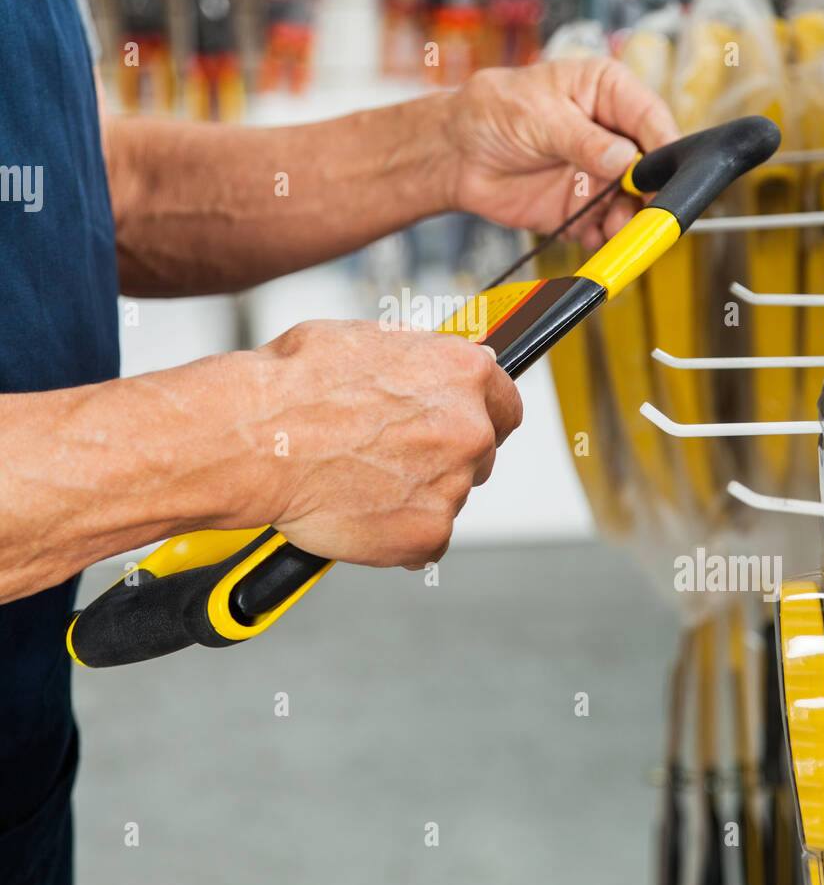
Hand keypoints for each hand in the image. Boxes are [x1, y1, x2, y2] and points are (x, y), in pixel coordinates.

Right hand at [235, 320, 522, 568]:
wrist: (256, 438)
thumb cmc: (294, 385)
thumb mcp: (367, 341)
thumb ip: (419, 362)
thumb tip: (434, 368)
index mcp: (462, 372)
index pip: (505, 404)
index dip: (480, 417)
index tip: (464, 426)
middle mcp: (468, 427)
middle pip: (479, 454)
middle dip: (442, 457)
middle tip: (391, 457)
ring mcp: (452, 484)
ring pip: (448, 497)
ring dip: (415, 495)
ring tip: (358, 480)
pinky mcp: (427, 533)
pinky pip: (425, 543)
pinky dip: (397, 537)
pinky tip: (359, 512)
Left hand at [443, 59, 680, 249]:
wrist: (455, 153)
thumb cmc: (492, 111)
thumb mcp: (538, 116)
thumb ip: (584, 140)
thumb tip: (624, 158)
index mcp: (608, 92)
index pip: (651, 117)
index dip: (664, 146)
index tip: (667, 171)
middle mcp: (611, 134)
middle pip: (650, 167)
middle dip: (649, 191)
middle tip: (643, 210)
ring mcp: (599, 174)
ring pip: (632, 202)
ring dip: (629, 220)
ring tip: (614, 229)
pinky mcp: (582, 207)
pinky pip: (604, 227)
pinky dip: (603, 238)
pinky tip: (593, 238)